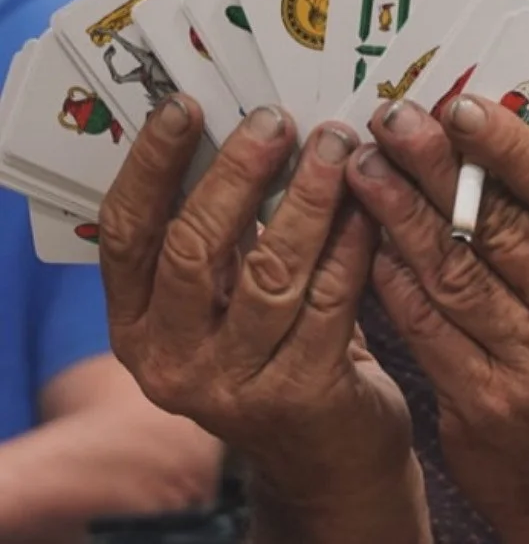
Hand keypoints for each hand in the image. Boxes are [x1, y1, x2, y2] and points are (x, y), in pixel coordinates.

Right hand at [98, 98, 414, 513]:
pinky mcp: (301, 393)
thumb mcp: (230, 296)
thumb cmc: (277, 347)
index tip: (186, 106)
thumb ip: (230, 229)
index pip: (126, 233)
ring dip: (308, 198)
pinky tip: (373, 202)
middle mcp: (170, 358)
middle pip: (195, 247)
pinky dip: (352, 242)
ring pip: (271, 270)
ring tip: (337, 145)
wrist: (327, 452)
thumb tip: (256, 123)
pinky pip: (332, 298)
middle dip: (240, 172)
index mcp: (137, 323)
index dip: (153, 165)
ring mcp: (233, 383)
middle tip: (279, 120)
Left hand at [346, 96, 528, 540]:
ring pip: (455, 271)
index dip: (511, 146)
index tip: (460, 106)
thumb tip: (499, 141)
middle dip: (438, 165)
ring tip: (365, 166)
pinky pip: (427, 326)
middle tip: (392, 119)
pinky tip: (367, 239)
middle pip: (502, 226)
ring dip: (401, 212)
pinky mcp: (484, 406)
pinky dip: (394, 277)